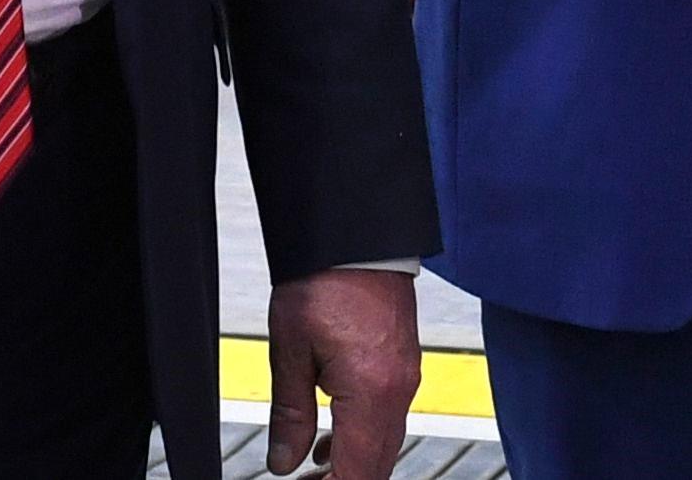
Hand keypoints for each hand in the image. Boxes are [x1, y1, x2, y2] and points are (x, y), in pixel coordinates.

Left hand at [267, 268, 417, 479]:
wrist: (356, 234)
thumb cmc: (323, 280)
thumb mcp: (291, 351)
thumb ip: (290, 414)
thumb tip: (284, 462)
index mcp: (372, 391)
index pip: (357, 472)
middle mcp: (399, 389)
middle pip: (378, 465)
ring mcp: (407, 376)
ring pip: (385, 444)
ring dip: (354, 465)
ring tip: (313, 472)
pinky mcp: (404, 363)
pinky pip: (389, 418)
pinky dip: (363, 438)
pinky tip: (331, 437)